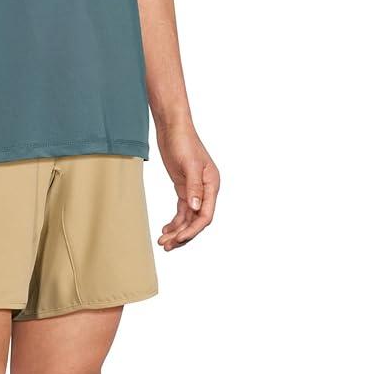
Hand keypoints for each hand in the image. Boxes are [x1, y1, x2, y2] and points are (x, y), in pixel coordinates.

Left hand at [156, 123, 219, 251]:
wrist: (172, 128)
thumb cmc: (183, 141)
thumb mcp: (189, 164)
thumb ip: (193, 187)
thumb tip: (195, 209)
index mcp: (212, 184)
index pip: (205, 215)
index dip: (192, 230)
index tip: (178, 239)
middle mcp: (206, 190)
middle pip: (196, 220)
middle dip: (182, 235)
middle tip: (166, 245)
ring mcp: (195, 190)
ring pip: (188, 218)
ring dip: (176, 231)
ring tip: (162, 241)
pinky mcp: (184, 189)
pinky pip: (182, 211)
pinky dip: (174, 222)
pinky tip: (165, 229)